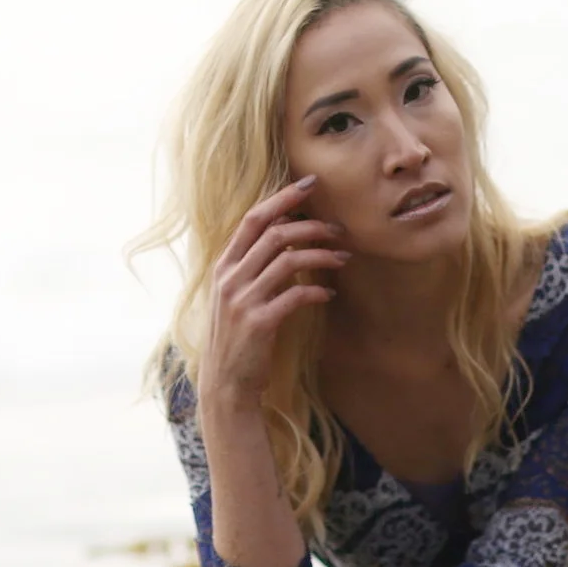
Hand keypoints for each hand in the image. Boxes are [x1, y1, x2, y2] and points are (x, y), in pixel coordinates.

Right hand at [200, 176, 348, 410]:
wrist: (226, 382)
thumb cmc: (238, 336)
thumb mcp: (237, 295)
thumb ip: (254, 266)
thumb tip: (286, 235)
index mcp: (224, 266)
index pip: (253, 219)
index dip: (282, 198)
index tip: (309, 184)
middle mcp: (230, 278)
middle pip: (274, 233)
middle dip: (311, 224)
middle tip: (339, 228)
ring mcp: (242, 300)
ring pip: (288, 260)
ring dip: (321, 254)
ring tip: (344, 256)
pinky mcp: (259, 322)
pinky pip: (295, 295)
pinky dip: (316, 289)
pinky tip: (328, 293)